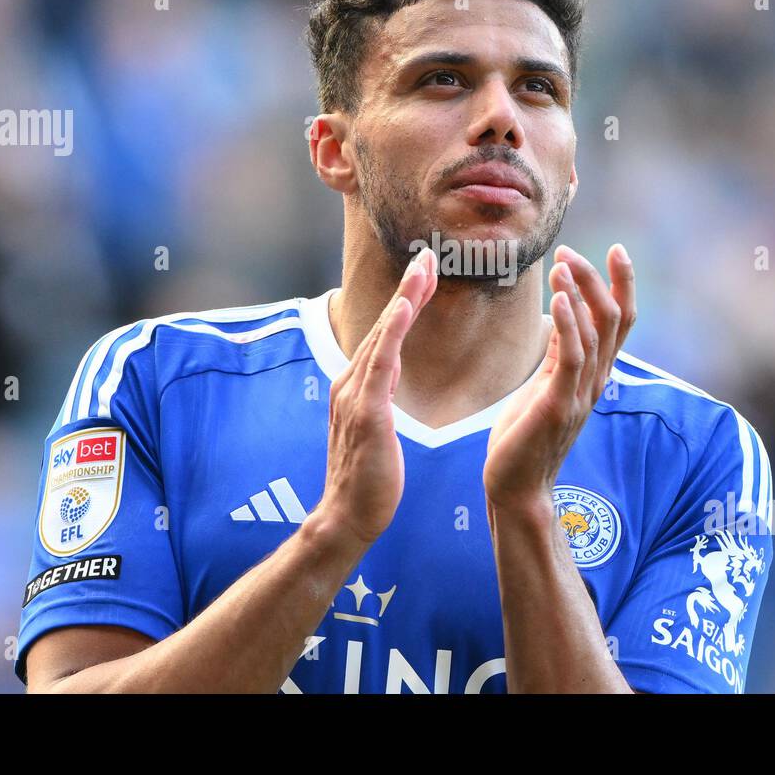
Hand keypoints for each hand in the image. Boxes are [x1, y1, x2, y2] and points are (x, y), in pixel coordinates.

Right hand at [316, 248, 437, 544]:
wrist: (347, 519)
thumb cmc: (369, 481)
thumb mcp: (377, 430)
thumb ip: (379, 396)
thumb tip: (390, 370)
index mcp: (355, 387)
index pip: (384, 336)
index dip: (404, 303)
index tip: (424, 275)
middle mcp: (349, 384)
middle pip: (382, 326)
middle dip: (406, 290)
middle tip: (428, 256)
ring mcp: (354, 396)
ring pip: (382, 336)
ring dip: (403, 299)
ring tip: (423, 268)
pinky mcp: (365, 413)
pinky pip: (380, 363)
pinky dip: (391, 331)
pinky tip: (405, 308)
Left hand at [483, 244, 635, 511]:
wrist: (516, 487)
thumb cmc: (525, 436)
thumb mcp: (546, 385)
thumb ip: (560, 353)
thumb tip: (561, 315)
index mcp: (594, 374)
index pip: (621, 321)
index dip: (624, 284)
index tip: (616, 249)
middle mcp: (595, 381)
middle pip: (612, 318)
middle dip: (596, 279)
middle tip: (569, 251)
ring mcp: (580, 394)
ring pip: (594, 332)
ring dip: (579, 293)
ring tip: (562, 264)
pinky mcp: (558, 406)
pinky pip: (570, 358)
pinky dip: (567, 324)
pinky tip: (556, 299)